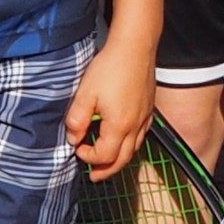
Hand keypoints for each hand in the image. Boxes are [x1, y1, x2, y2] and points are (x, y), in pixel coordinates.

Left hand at [66, 28, 156, 179]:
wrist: (135, 46)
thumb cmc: (109, 68)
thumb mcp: (86, 93)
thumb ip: (77, 119)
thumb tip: (73, 139)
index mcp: (119, 126)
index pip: (104, 155)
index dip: (89, 157)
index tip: (77, 148)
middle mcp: (135, 126)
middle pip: (123, 159)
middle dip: (107, 170)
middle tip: (95, 176)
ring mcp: (145, 117)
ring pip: (134, 148)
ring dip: (120, 159)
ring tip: (108, 161)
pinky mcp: (149, 107)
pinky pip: (142, 134)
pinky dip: (131, 144)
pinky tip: (124, 137)